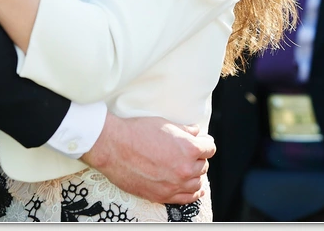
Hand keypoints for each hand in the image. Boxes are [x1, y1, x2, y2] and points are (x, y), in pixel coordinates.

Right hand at [81, 114, 213, 204]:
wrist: (113, 147)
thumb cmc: (136, 133)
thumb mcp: (164, 124)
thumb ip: (184, 130)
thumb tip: (195, 132)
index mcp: (188, 149)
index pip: (210, 149)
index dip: (205, 144)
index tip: (202, 143)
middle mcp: (185, 169)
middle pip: (203, 166)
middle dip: (198, 159)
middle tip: (189, 154)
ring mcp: (174, 185)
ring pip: (197, 183)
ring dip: (195, 175)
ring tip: (188, 169)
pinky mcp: (162, 195)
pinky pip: (187, 198)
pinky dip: (192, 193)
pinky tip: (194, 190)